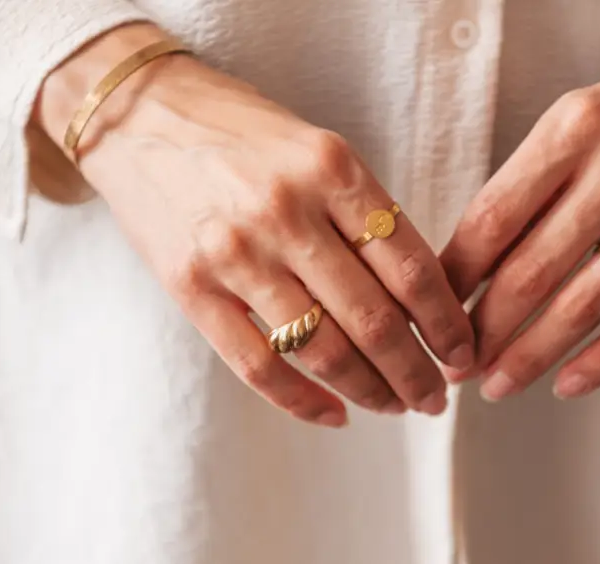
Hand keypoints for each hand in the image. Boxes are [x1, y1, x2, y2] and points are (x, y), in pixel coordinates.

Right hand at [33, 24, 474, 425]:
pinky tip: (336, 414)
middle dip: (416, 372)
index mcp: (332, 169)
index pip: (411, 266)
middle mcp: (287, 211)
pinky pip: (258, 365)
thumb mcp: (318, 150)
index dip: (446, 323)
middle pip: (373, 319)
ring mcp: (235, 252)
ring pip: (322, 350)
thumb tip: (420, 300)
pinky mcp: (190, 287)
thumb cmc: (242, 133)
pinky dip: (304, 401)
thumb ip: (363, 216)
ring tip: (396, 405)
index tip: (462, 351)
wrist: (137, 113)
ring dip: (371, 391)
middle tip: (437, 396)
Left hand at [440, 0, 599, 400]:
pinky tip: (569, 383)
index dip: (455, 277)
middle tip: (457, 365)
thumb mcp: (573, 121)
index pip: (493, 219)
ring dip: (533, 355)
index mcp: (574, 129)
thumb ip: (526, 186)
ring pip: (586, 304)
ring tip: (498, 384)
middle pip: (532, 272)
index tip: (431, 312)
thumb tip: (468, 268)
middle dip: (484, 330)